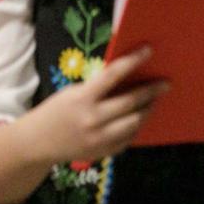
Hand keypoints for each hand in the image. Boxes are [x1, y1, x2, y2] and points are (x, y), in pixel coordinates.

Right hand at [21, 46, 167, 164]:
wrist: (37, 142)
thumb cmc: (56, 110)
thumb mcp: (72, 93)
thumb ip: (97, 88)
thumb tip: (126, 79)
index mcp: (83, 98)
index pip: (113, 75)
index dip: (133, 61)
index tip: (148, 51)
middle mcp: (93, 119)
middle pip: (130, 103)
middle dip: (151, 91)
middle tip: (165, 84)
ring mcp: (100, 139)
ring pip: (134, 123)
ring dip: (148, 110)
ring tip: (155, 101)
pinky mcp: (104, 152)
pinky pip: (128, 139)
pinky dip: (136, 127)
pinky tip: (140, 118)